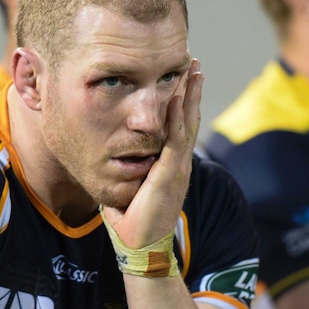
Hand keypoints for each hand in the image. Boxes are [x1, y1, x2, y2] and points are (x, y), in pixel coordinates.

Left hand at [101, 59, 201, 248]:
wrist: (140, 243)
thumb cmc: (133, 220)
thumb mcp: (131, 188)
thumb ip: (129, 171)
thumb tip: (113, 159)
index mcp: (171, 165)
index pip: (181, 127)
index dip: (183, 103)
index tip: (184, 80)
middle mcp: (179, 163)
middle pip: (189, 119)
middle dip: (192, 91)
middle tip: (194, 65)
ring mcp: (178, 167)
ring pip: (187, 124)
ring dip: (190, 96)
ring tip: (193, 72)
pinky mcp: (170, 174)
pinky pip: (176, 140)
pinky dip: (178, 118)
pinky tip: (178, 99)